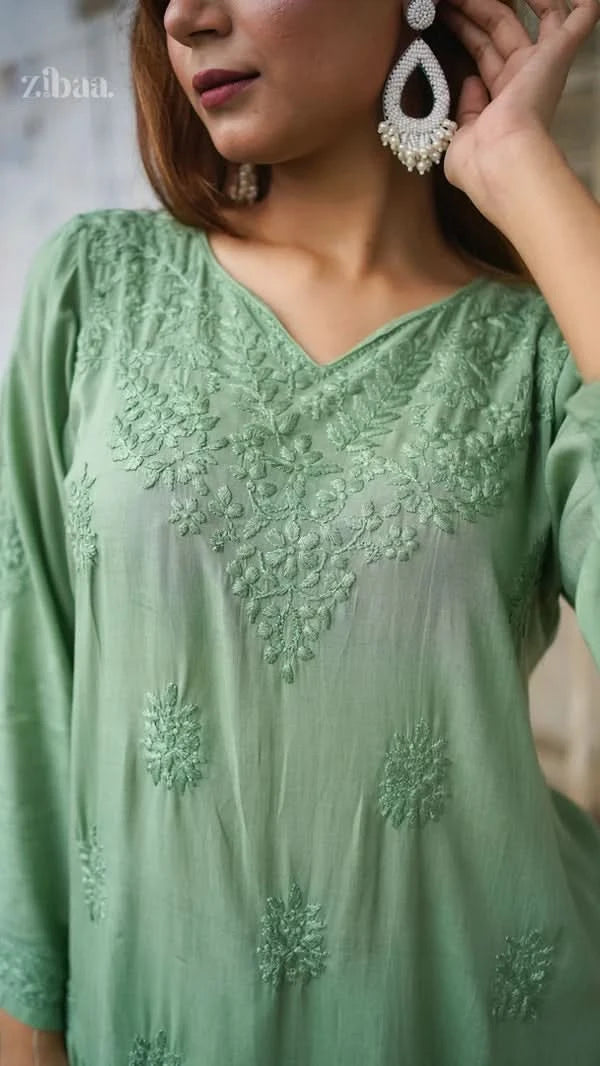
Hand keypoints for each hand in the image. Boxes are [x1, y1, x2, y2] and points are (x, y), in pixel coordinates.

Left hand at [436, 0, 599, 207]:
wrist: (500, 158)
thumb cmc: (478, 160)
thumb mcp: (460, 135)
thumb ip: (467, 108)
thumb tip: (471, 82)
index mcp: (500, 101)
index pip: (484, 55)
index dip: (465, 31)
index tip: (445, 13)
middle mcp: (522, 81)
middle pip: (499, 30)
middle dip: (474, 9)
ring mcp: (541, 66)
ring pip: (529, 17)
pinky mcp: (557, 54)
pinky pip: (580, 20)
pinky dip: (583, 5)